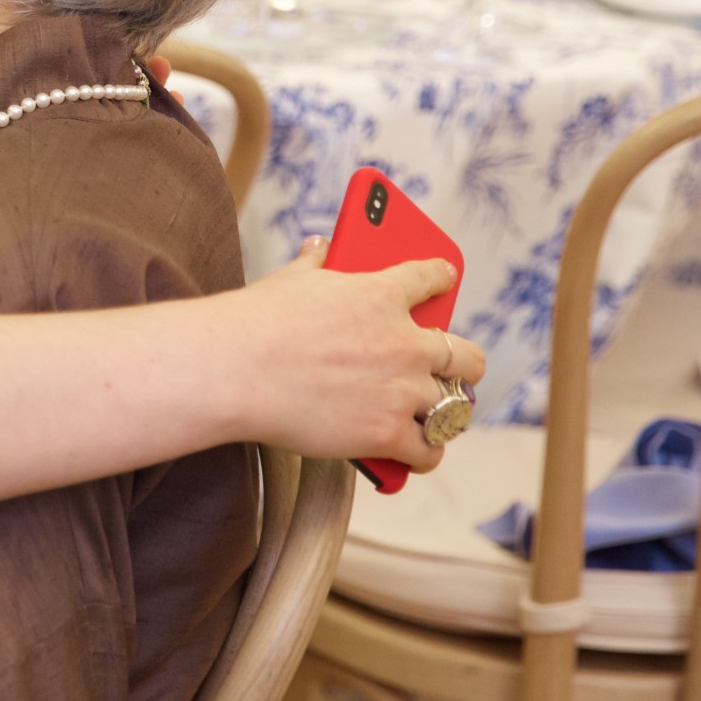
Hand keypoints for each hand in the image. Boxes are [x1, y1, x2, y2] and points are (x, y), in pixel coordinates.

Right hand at [228, 238, 486, 473]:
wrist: (234, 371)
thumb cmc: (255, 321)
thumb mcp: (290, 279)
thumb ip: (315, 263)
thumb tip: (320, 245)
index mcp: (381, 294)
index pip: (429, 278)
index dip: (442, 277)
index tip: (448, 277)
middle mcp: (405, 342)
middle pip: (465, 355)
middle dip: (466, 362)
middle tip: (458, 369)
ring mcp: (401, 390)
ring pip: (454, 407)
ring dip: (447, 412)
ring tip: (442, 418)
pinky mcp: (387, 432)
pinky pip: (427, 449)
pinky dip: (425, 454)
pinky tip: (419, 454)